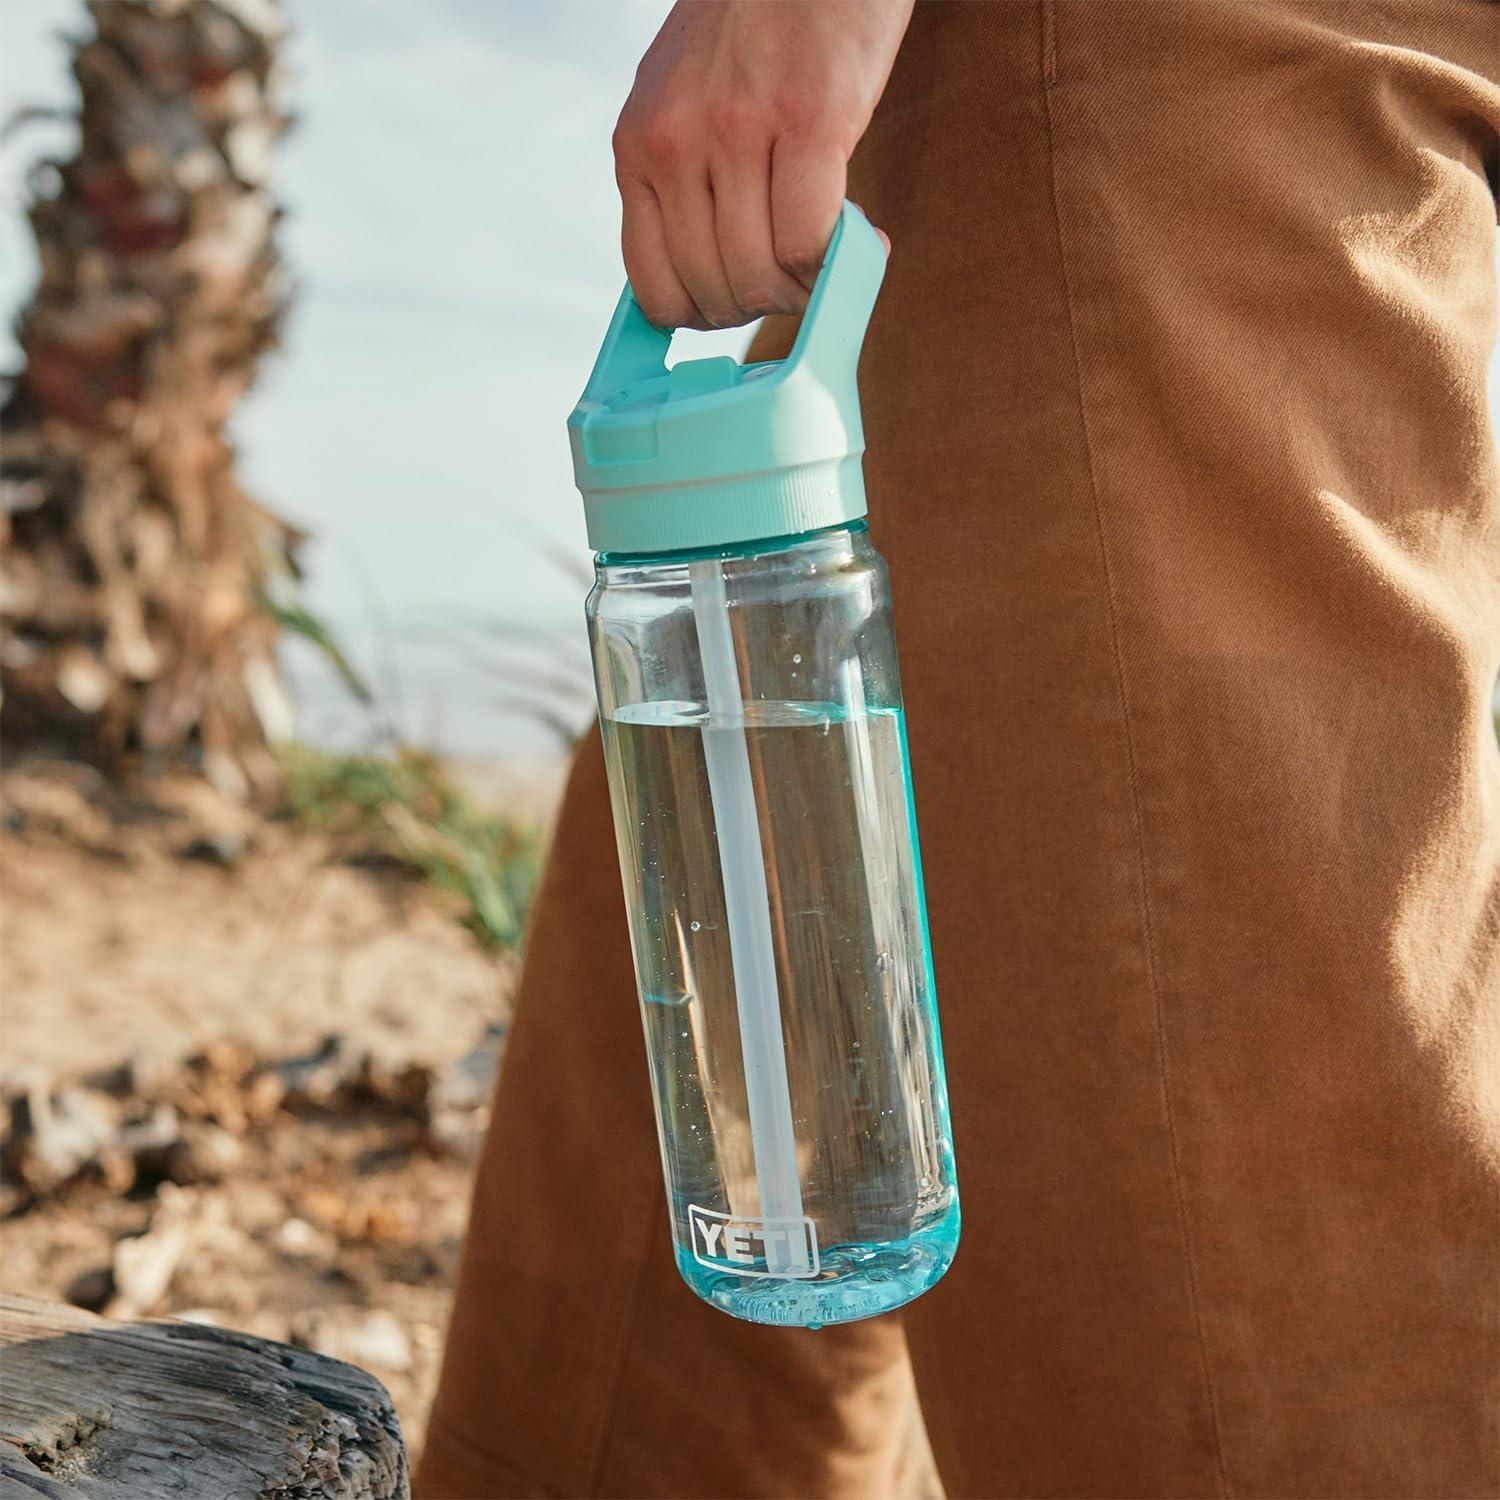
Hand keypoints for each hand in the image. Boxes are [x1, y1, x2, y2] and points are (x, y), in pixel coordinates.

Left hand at [612, 0, 911, 329]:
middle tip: (796, 284)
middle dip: (761, 307)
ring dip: (802, 291)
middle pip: (711, 292)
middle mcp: (675, 143)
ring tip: (827, 263)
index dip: (702, 316)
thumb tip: (708, 280)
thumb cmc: (756, 27)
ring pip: (760, 277)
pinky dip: (836, 262)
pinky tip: (860, 242)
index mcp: (637, 147)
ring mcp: (737, 131)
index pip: (652, 289)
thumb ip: (684, 183)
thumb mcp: (683, 103)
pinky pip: (809, 240)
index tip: (737, 306)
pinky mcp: (809, 120)